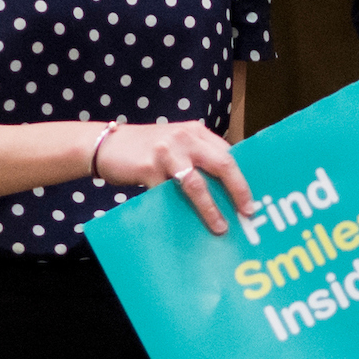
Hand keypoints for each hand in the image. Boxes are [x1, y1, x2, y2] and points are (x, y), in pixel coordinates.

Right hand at [95, 120, 257, 235]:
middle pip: (222, 163)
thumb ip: (198, 157)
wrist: (106, 145)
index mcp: (197, 132)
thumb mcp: (176, 144)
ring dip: (211, 208)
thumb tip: (226, 189)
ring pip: (197, 184)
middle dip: (238, 189)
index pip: (229, 153)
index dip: (244, 176)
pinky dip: (179, 212)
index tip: (253, 197)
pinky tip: (185, 224)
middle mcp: (185, 138)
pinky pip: (168, 195)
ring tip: (220, 227)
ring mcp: (167, 152)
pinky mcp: (148, 168)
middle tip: (248, 211)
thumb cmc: (146, 150)